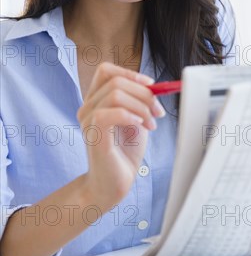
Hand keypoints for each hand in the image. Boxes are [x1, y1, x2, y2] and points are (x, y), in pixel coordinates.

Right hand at [77, 62, 165, 209]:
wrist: (114, 184)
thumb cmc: (124, 153)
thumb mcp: (137, 120)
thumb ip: (140, 102)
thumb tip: (155, 86)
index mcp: (96, 101)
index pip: (106, 70)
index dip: (130, 73)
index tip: (152, 86)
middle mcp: (87, 107)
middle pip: (116, 81)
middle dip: (144, 93)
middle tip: (158, 112)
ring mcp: (88, 120)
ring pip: (115, 94)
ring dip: (141, 107)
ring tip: (151, 124)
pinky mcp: (93, 135)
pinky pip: (109, 113)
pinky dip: (130, 115)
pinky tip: (140, 126)